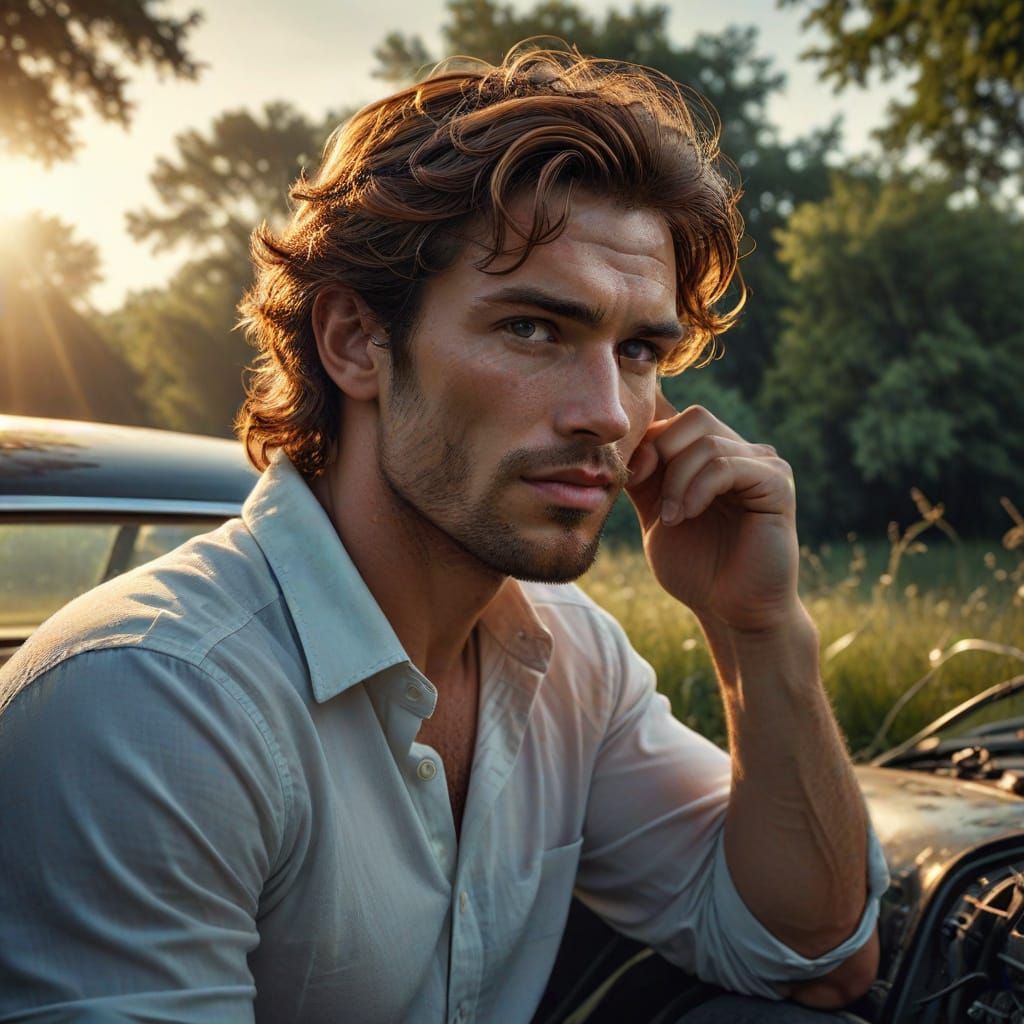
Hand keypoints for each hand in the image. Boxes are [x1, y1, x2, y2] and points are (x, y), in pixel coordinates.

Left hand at [625, 392, 799, 632]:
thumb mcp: (655, 513)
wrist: (729, 610)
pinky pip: (729, 465)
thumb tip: (623, 439)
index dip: (648, 440)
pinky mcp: (777, 483)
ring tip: (672, 519)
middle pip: (694, 419)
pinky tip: (688, 515)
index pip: (677, 418)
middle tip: (655, 502)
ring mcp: (764, 465)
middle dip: (663, 455)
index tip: (632, 477)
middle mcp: (742, 452)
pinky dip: (699, 488)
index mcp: (713, 456)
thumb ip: (643, 476)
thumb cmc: (695, 567)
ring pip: (707, 442)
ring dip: (678, 481)